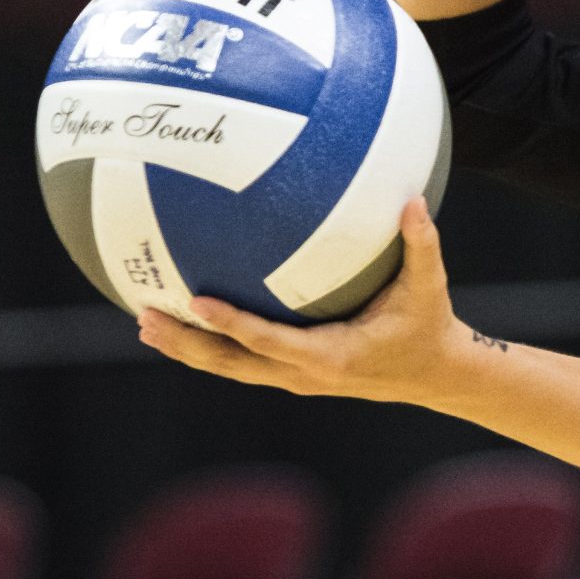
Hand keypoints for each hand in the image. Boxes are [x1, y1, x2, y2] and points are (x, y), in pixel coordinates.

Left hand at [137, 198, 494, 404]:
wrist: (434, 374)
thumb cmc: (428, 326)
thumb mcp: (429, 287)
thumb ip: (421, 244)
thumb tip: (411, 200)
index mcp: (331, 356)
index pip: (268, 341)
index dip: (231, 324)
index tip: (196, 301)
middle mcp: (304, 374)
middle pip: (232, 363)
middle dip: (187, 344)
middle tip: (145, 317)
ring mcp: (295, 378)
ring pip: (229, 367)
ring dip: (187, 348)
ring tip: (145, 322)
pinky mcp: (291, 374)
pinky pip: (241, 361)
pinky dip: (209, 345)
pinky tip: (183, 322)